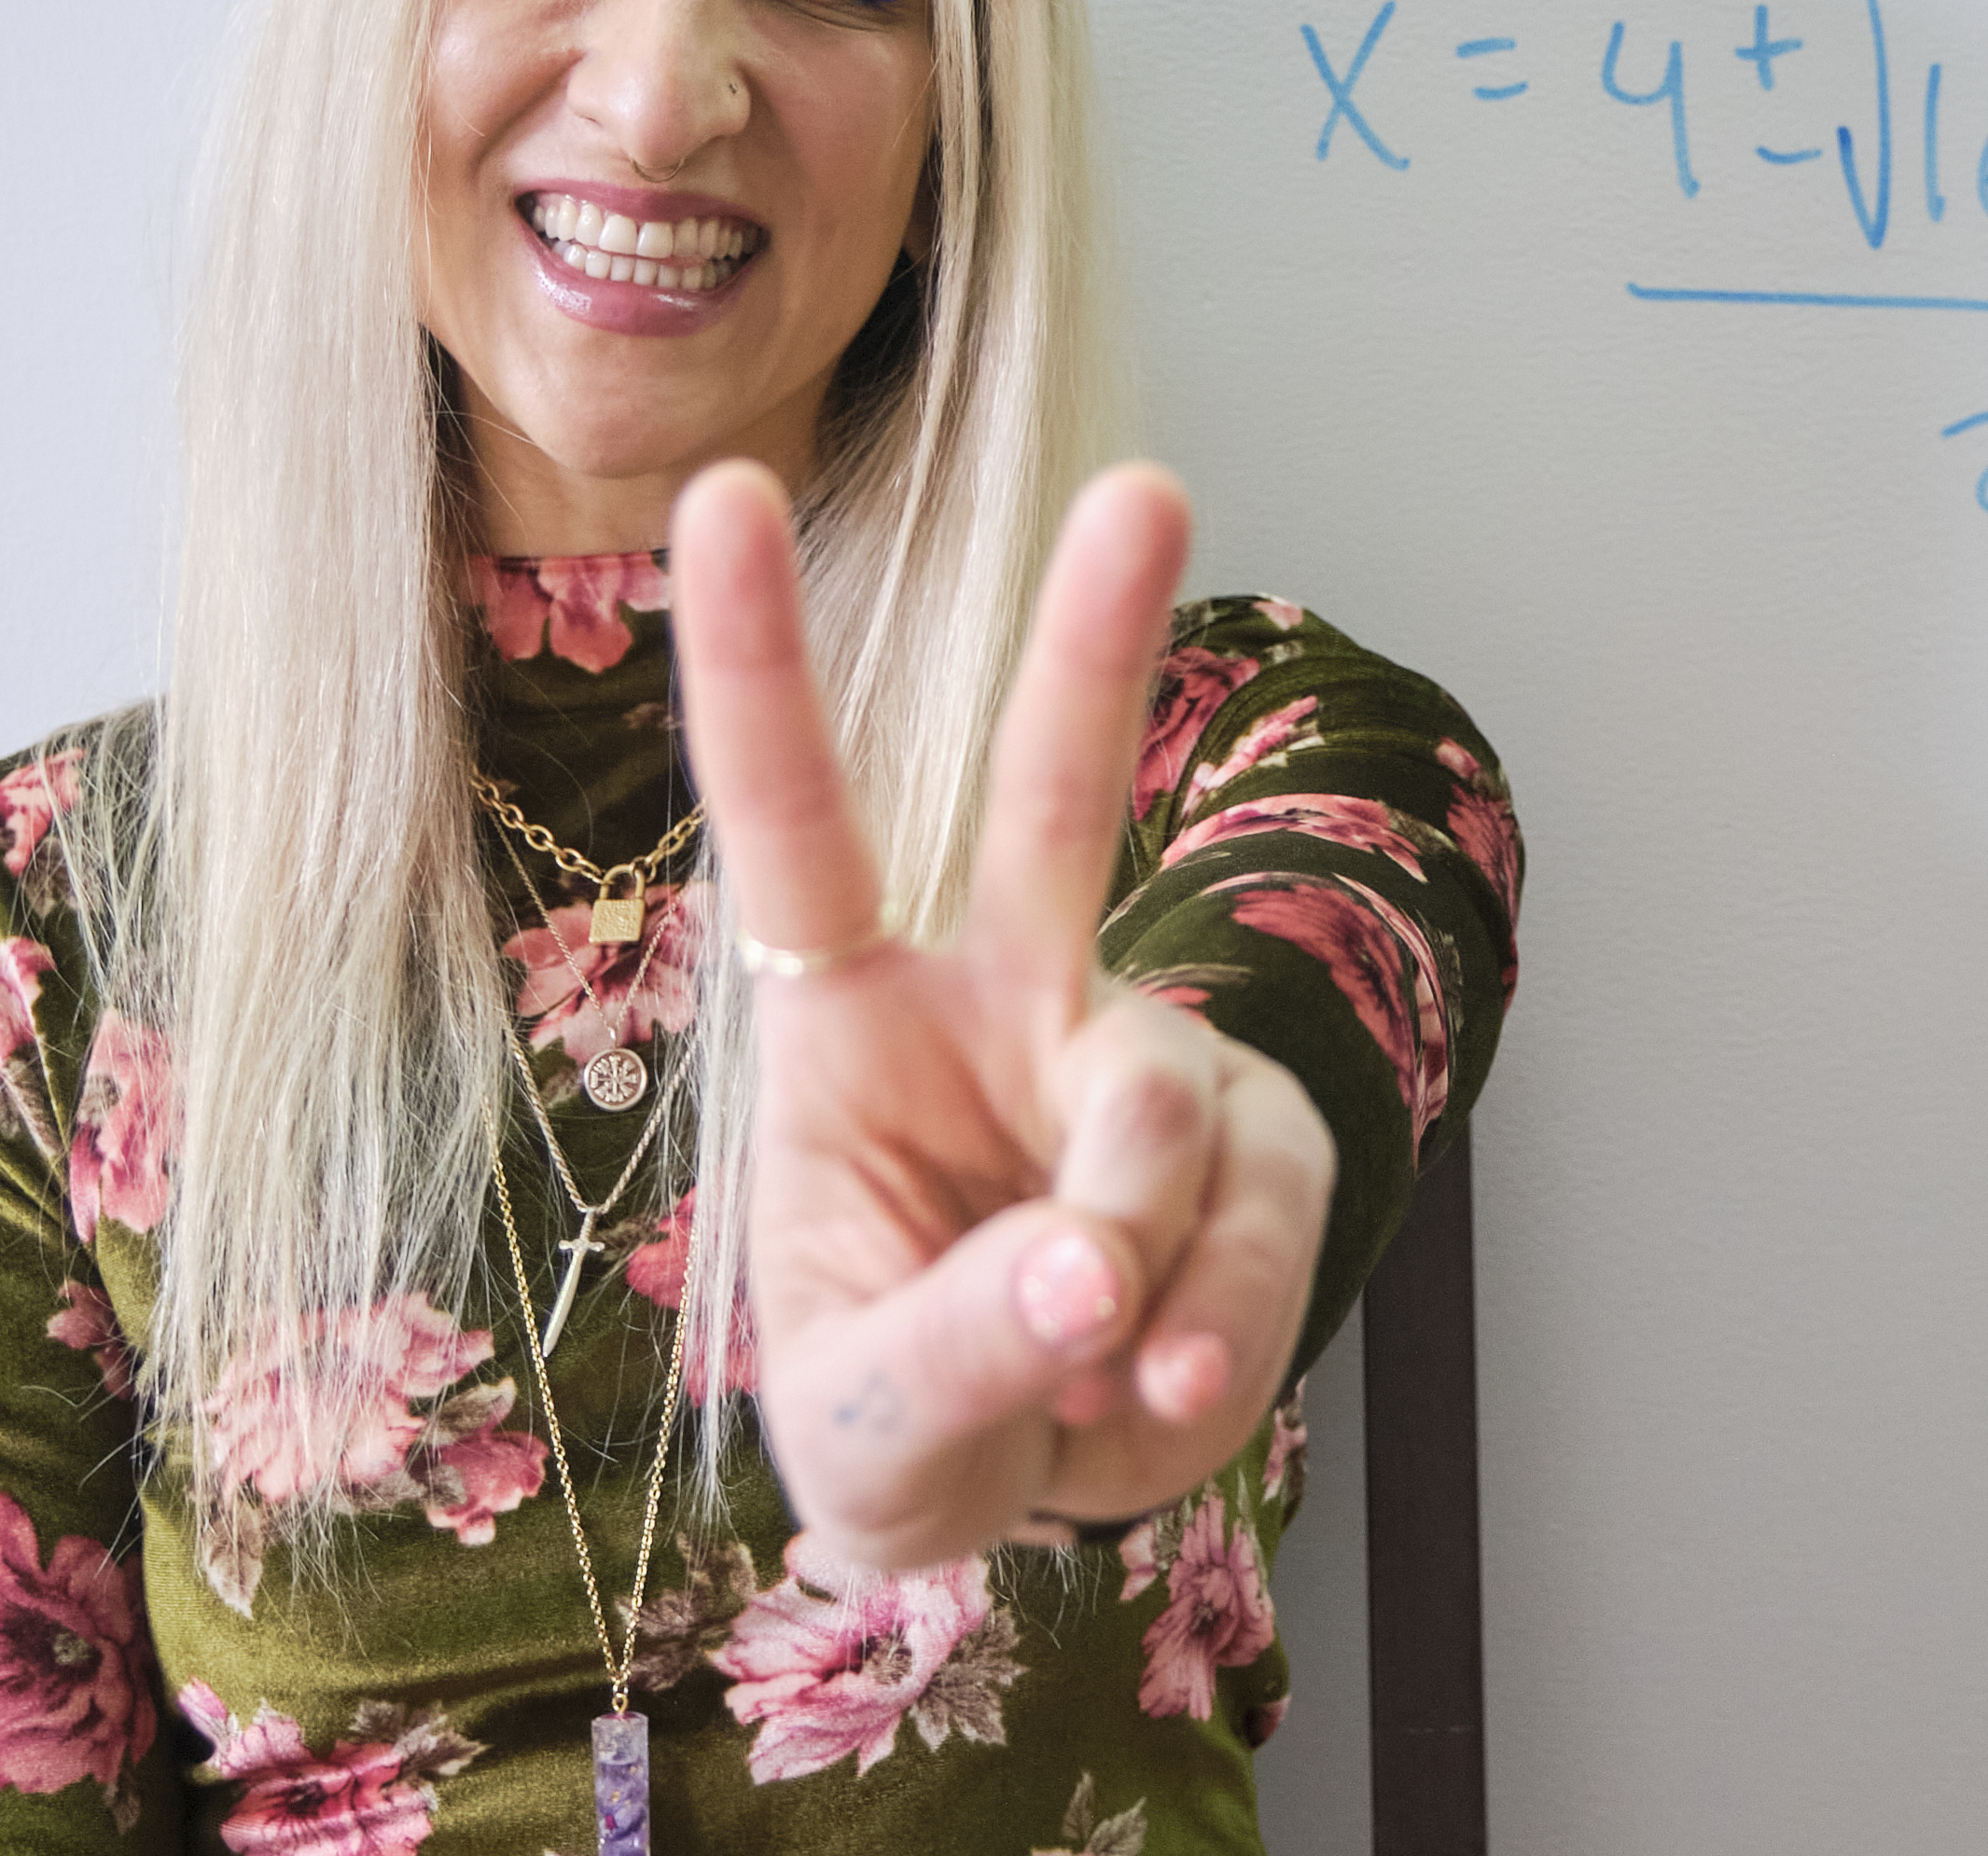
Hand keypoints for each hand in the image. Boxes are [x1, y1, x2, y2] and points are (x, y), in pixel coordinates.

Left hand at [666, 454, 1336, 1572]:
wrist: (1041, 1498)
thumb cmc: (900, 1418)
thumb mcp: (866, 1426)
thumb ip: (960, 1344)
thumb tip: (1091, 1272)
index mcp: (847, 1025)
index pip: (792, 825)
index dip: (758, 663)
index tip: (724, 488)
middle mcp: (1000, 999)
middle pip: (1055, 800)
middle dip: (1099, 639)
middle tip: (1145, 488)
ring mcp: (1139, 1058)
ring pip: (1163, 1105)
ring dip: (1140, 1267)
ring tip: (1107, 1387)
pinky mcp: (1258, 1142)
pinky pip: (1263, 1221)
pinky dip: (1220, 1332)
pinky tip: (1164, 1391)